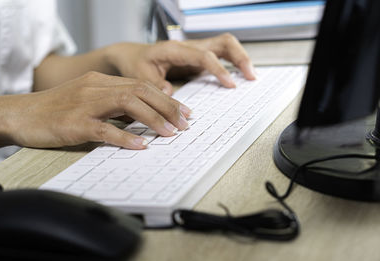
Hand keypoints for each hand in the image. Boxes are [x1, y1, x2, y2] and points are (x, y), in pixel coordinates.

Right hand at [0, 72, 190, 150]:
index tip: (184, 112)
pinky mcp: (75, 124)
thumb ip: (113, 105)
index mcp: (101, 82)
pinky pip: (105, 129)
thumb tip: (141, 117)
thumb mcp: (87, 100)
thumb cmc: (55, 110)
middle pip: (141, 91)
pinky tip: (141, 144)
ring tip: (170, 133)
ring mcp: (85, 104)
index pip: (142, 85)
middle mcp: (96, 88)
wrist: (20, 114)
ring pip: (127, 105)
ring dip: (153, 119)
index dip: (167, 98)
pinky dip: (126, 137)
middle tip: (185, 123)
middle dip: (167, 107)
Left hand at [106, 33, 255, 94]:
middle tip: (251, 76)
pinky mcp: (198, 60)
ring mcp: (195, 52)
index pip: (203, 55)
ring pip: (225, 46)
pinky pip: (221, 56)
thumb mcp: (140, 77)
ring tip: (251, 76)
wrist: (133, 57)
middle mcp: (189, 47)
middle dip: (240, 57)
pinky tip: (238, 77)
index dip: (219, 68)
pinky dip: (233, 64)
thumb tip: (171, 94)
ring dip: (240, 59)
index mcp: (175, 49)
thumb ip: (155, 86)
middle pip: (223, 42)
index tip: (230, 83)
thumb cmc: (136, 64)